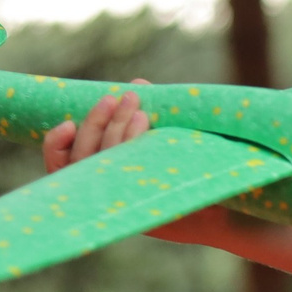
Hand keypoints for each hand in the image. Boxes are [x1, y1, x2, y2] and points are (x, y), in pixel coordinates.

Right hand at [41, 82, 248, 250]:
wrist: (235, 207)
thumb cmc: (195, 175)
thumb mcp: (167, 144)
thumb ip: (146, 117)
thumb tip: (138, 81)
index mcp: (104, 184)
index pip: (62, 169)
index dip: (56, 146)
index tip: (68, 122)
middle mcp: (111, 197)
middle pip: (85, 160)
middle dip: (98, 123)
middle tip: (120, 97)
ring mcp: (130, 204)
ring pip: (105, 167)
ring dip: (116, 132)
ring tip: (137, 108)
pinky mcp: (153, 210)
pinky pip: (130, 183)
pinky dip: (132, 153)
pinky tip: (141, 129)